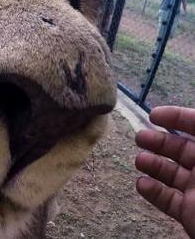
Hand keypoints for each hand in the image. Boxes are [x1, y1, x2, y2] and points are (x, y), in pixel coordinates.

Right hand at [135, 106, 194, 237]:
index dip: (177, 118)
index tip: (153, 115)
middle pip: (181, 149)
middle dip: (158, 141)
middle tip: (138, 137)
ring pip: (171, 173)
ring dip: (152, 164)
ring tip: (139, 161)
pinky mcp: (188, 212)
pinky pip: (167, 199)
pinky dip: (152, 191)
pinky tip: (141, 183)